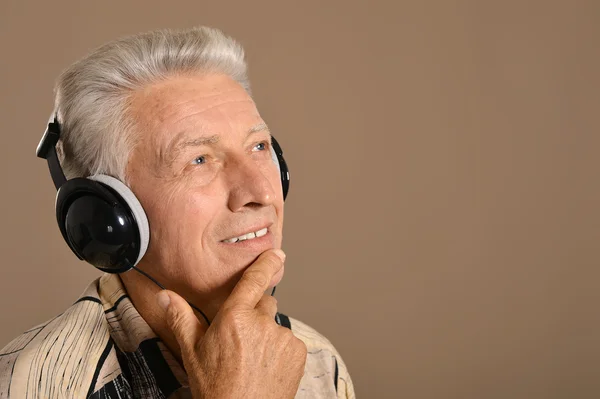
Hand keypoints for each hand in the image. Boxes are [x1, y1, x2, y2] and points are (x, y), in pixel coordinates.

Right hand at [157, 249, 306, 397]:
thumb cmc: (215, 387)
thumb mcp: (192, 352)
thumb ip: (182, 318)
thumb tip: (165, 296)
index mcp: (235, 318)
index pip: (253, 280)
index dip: (265, 264)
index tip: (275, 254)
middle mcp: (262, 323)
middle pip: (263, 305)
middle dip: (254, 315)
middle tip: (241, 340)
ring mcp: (282, 337)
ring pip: (275, 325)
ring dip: (266, 335)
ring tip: (252, 359)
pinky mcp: (297, 352)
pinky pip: (288, 341)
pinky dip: (280, 350)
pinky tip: (266, 366)